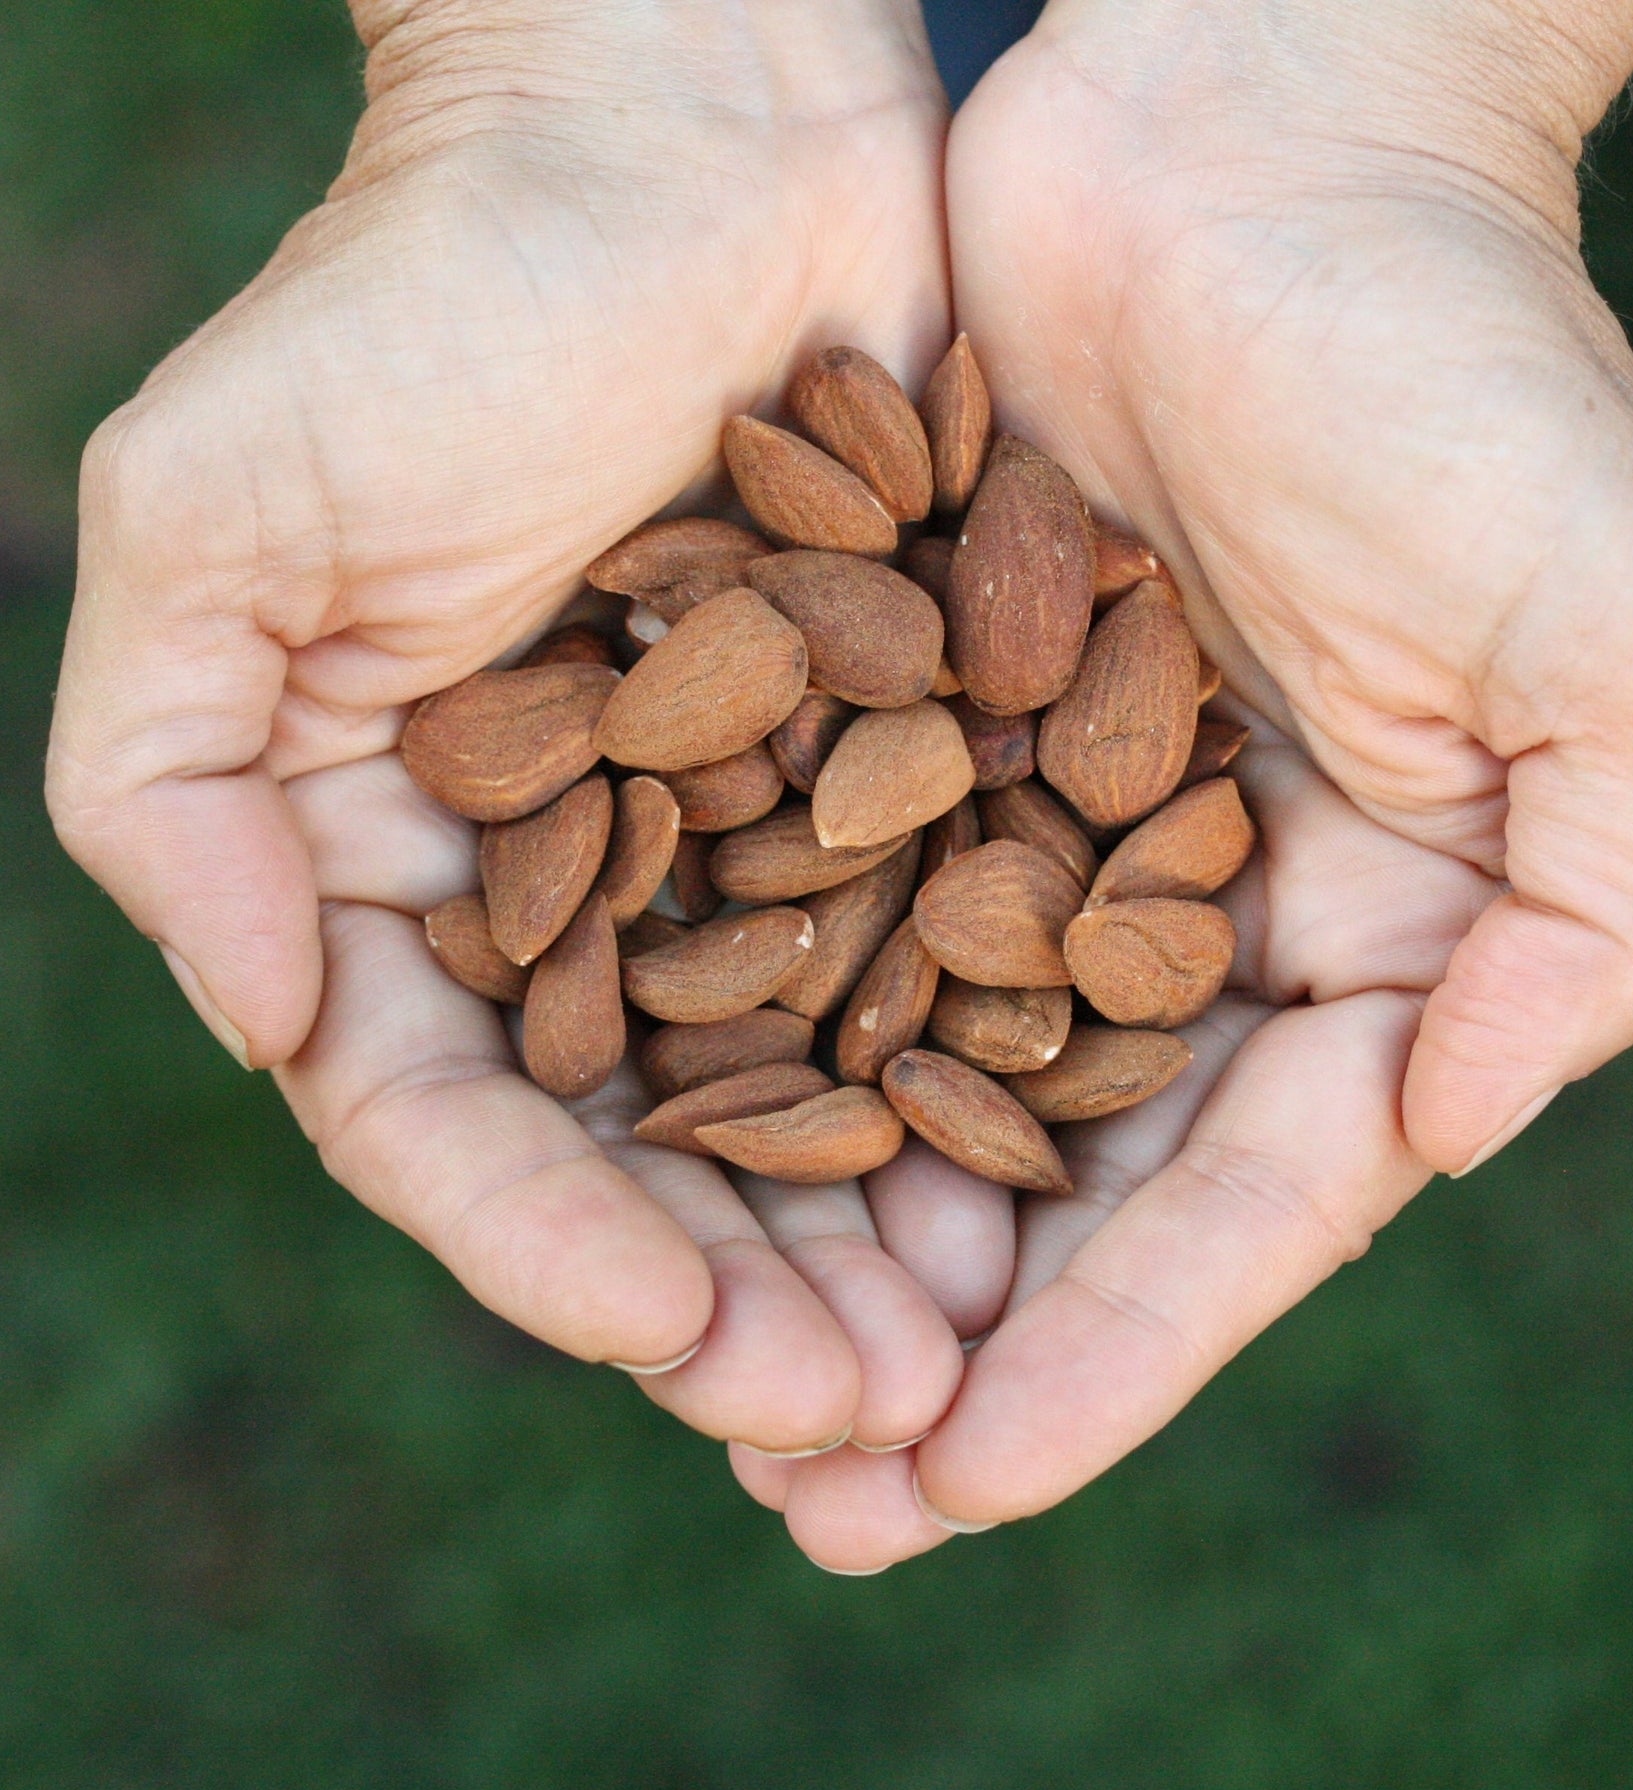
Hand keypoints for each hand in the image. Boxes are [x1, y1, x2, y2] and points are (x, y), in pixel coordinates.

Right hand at [47, 0, 977, 1456]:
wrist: (686, 126)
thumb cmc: (438, 296)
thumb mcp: (225, 530)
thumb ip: (176, 791)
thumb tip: (266, 1027)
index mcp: (414, 872)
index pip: (467, 1118)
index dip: (549, 1244)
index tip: (662, 1340)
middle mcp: (592, 887)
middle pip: (658, 1148)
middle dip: (742, 1293)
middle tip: (857, 1417)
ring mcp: (758, 841)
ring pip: (819, 1093)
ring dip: (877, 1239)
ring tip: (960, 1365)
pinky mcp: (908, 770)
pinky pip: (957, 956)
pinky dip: (993, 1079)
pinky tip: (1056, 1183)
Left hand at [757, 0, 1632, 1567]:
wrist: (1250, 133)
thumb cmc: (1458, 360)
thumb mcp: (1617, 641)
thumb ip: (1593, 913)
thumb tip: (1460, 1126)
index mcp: (1370, 935)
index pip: (1241, 1200)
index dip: (1119, 1352)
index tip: (971, 1477)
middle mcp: (1196, 913)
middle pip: (1067, 1191)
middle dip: (953, 1358)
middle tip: (818, 1515)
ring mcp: (1042, 830)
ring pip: (925, 1090)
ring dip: (829, 1248)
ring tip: (711, 1404)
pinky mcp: (913, 733)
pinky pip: (822, 916)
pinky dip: (752, 1043)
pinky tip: (649, 1156)